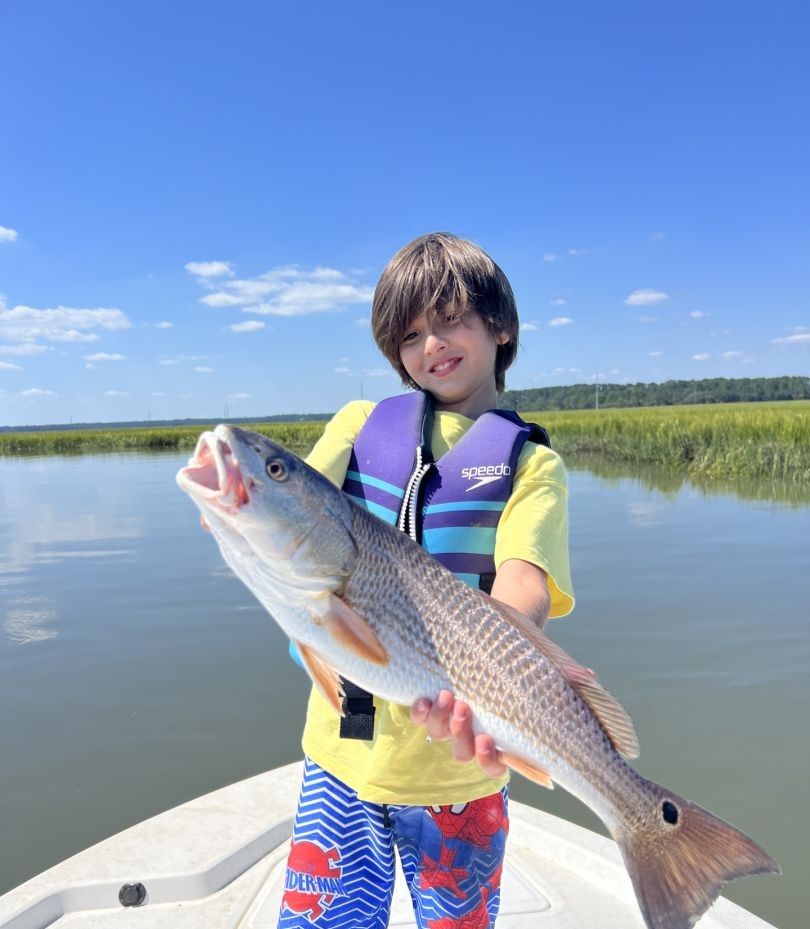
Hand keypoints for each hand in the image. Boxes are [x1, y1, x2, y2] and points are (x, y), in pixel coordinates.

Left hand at [410, 664, 595, 778]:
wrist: (486, 626)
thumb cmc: (516, 652)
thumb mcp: (538, 658)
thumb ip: (560, 671)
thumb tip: (588, 676)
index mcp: (500, 730)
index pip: (496, 762)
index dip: (489, 760)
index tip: (488, 740)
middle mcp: (473, 729)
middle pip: (462, 753)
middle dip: (461, 735)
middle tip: (465, 707)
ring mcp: (450, 716)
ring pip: (440, 735)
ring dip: (440, 720)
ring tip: (448, 695)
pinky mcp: (431, 698)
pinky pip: (419, 716)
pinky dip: (418, 711)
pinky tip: (422, 698)